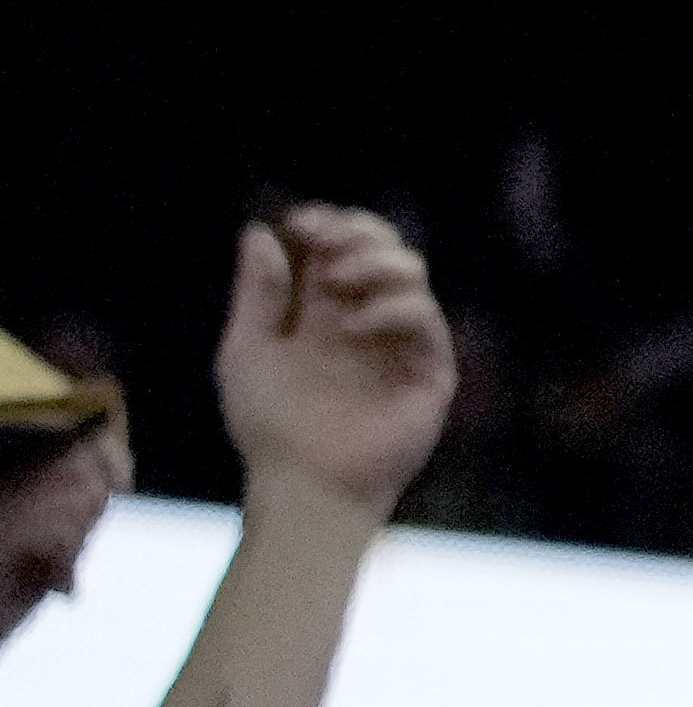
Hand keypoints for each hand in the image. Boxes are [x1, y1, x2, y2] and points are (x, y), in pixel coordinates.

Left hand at [211, 205, 453, 519]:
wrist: (302, 484)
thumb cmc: (269, 427)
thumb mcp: (247, 350)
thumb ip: (258, 294)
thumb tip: (261, 231)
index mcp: (328, 313)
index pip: (344, 249)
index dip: (329, 224)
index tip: (300, 222)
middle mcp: (371, 322)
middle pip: (387, 250)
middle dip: (359, 233)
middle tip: (324, 241)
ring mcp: (403, 345)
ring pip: (414, 274)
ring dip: (376, 262)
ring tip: (338, 279)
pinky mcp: (430, 372)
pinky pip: (426, 320)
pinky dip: (392, 310)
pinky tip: (353, 327)